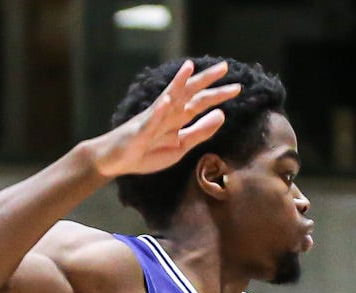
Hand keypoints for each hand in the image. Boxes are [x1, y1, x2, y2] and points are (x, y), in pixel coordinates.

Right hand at [84, 60, 239, 179]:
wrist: (119, 161)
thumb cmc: (148, 152)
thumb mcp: (183, 145)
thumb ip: (201, 131)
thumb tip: (222, 114)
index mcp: (178, 117)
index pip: (201, 101)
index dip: (218, 94)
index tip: (237, 87)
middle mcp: (168, 112)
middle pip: (190, 93)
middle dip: (206, 80)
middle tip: (225, 67)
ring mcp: (154, 118)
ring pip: (169, 98)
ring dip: (180, 83)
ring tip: (190, 68)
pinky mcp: (141, 129)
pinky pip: (151, 119)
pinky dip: (159, 110)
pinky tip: (168, 100)